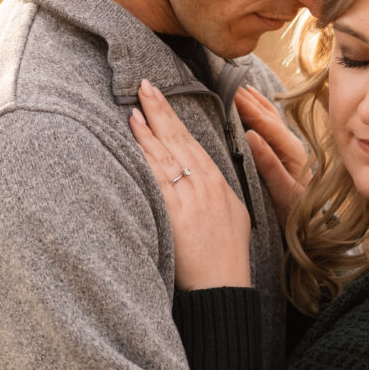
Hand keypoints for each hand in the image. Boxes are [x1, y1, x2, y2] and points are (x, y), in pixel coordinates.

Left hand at [131, 82, 252, 289]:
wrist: (222, 284)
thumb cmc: (227, 256)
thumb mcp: (234, 215)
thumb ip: (217, 193)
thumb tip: (206, 179)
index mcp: (217, 182)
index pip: (191, 141)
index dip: (173, 119)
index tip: (159, 99)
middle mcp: (203, 183)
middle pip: (178, 139)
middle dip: (159, 110)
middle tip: (144, 85)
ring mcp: (189, 195)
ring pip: (165, 153)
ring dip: (148, 127)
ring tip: (134, 106)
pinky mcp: (174, 211)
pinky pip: (156, 175)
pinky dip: (145, 153)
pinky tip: (136, 137)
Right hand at [233, 83, 311, 223]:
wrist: (313, 224)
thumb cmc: (295, 210)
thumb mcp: (281, 191)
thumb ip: (268, 163)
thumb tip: (250, 135)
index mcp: (290, 150)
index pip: (264, 122)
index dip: (246, 105)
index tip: (229, 90)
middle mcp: (291, 143)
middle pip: (267, 114)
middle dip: (247, 97)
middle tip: (227, 80)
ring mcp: (289, 145)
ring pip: (270, 116)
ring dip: (254, 100)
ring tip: (239, 86)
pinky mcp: (286, 150)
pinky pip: (272, 123)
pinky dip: (262, 108)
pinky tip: (256, 101)